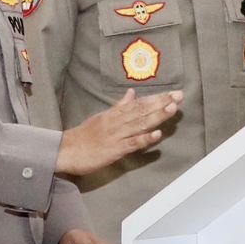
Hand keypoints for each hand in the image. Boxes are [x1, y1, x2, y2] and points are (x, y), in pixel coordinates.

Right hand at [56, 89, 182, 176]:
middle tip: (179, 96)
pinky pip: (131, 143)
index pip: (138, 103)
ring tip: (172, 108)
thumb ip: (119, 107)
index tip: (172, 93)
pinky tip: (157, 134)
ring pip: (139, 124)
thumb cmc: (83, 136)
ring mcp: (116, 135)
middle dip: (161, 103)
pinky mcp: (114, 150)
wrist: (65, 151)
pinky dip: (144, 139)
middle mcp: (116, 122)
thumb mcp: (101, 117)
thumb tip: (132, 93)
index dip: (156, 98)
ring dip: (156, 116)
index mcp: (114, 114)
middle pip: (142, 111)